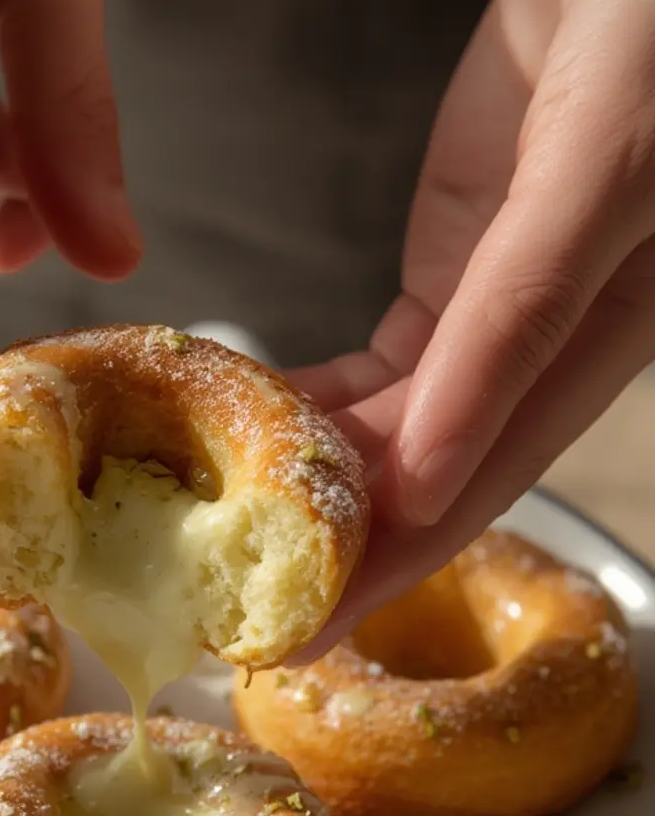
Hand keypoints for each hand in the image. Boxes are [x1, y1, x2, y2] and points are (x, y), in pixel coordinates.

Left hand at [288, 0, 654, 659]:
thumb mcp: (596, 179)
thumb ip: (516, 326)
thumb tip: (425, 472)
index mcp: (587, 356)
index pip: (468, 495)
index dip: (382, 574)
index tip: (294, 636)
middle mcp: (536, 358)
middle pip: (419, 479)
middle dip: (327, 550)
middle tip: (229, 603)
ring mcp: (490, 316)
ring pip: (391, 425)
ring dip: (308, 477)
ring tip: (218, 526)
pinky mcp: (458, 268)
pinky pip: (376, 361)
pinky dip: (310, 394)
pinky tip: (248, 423)